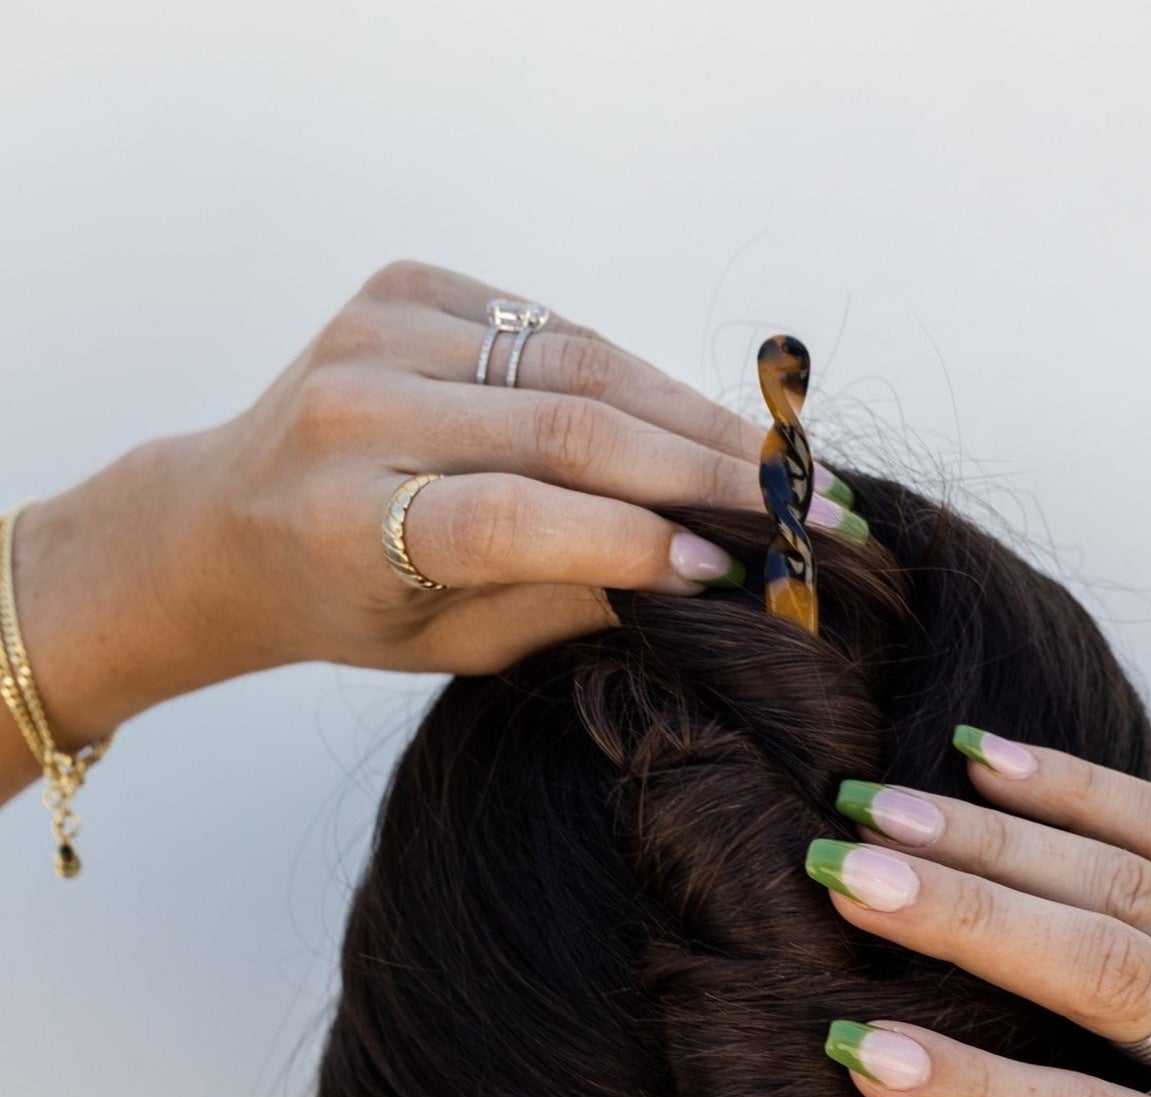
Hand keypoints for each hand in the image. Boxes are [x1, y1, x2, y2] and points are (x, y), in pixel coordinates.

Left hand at [9, 260, 846, 756]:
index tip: (734, 567)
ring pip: (578, 360)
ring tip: (776, 460)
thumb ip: (565, 600)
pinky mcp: (406, 284)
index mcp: (346, 517)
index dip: (636, 541)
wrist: (233, 519)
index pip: (516, 517)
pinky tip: (693, 417)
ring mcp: (378, 329)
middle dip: (703, 468)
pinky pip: (555, 326)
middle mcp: (355, 405)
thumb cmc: (351, 603)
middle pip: (565, 424)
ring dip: (691, 412)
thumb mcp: (449, 643)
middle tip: (800, 505)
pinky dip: (633, 373)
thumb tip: (704, 571)